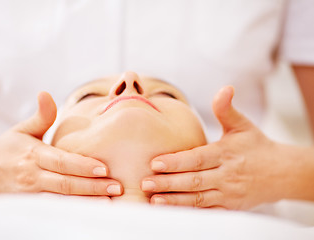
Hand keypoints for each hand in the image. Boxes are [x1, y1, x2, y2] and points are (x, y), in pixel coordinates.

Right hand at [0, 92, 121, 197]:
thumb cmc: (6, 149)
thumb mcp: (21, 130)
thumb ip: (41, 116)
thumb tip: (46, 93)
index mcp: (34, 154)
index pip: (61, 161)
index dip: (82, 165)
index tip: (104, 168)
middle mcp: (33, 175)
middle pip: (65, 184)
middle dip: (92, 187)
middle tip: (116, 187)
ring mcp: (31, 193)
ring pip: (61, 200)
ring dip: (86, 202)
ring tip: (109, 202)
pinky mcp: (30, 205)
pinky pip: (54, 209)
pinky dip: (71, 210)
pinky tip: (89, 209)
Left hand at [142, 86, 290, 209]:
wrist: (282, 173)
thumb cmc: (257, 146)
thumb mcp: (243, 125)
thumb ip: (227, 109)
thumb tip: (225, 88)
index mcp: (226, 153)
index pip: (197, 158)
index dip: (176, 162)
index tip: (155, 163)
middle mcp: (227, 175)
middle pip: (194, 180)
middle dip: (168, 183)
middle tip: (145, 183)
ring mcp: (229, 194)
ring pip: (198, 199)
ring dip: (175, 200)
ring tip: (154, 200)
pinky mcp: (230, 207)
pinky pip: (207, 211)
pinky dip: (190, 211)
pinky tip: (172, 210)